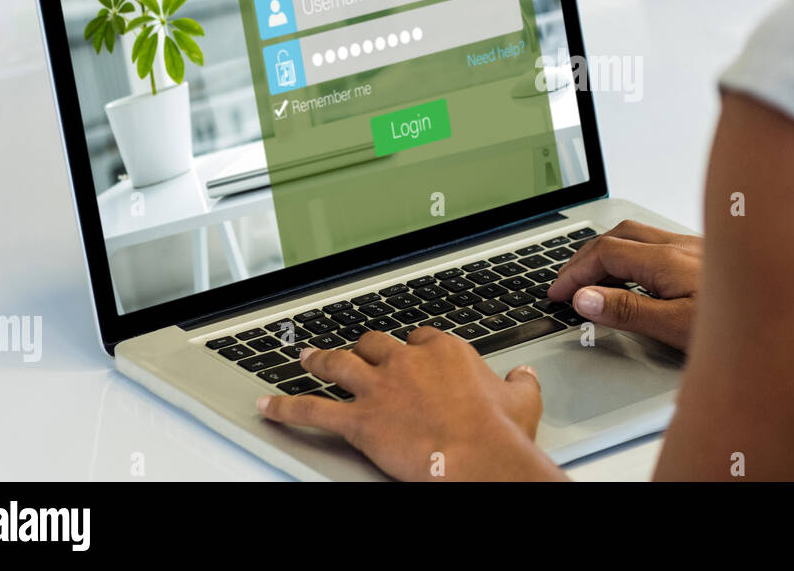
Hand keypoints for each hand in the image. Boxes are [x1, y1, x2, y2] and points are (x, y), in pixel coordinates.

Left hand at [256, 328, 566, 480]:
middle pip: (375, 343)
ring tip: (306, 358)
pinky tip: (269, 407)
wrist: (477, 455)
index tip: (411, 352)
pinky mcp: (359, 419)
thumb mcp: (522, 399)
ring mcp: (379, 388)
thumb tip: (524, 375)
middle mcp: (406, 361)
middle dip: (363, 346)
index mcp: (445, 351)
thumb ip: (520, 383)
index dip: (412, 347)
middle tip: (354, 349)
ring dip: (319, 361)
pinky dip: (287, 408)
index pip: (419, 338)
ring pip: (338, 365)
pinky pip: (312, 410)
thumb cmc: (499, 432)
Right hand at [547, 220, 700, 350]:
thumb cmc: (738, 326)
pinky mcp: (704, 259)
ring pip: (638, 237)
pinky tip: (633, 278)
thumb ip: (629, 311)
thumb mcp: (678, 327)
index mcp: (667, 260)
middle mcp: (680, 246)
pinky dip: (631, 257)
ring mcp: (694, 249)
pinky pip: (656, 246)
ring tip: (592, 281)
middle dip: (585, 258)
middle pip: (618, 236)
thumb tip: (584, 298)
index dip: (575, 273)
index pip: (605, 254)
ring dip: (608, 254)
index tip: (558, 294)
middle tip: (566, 283)